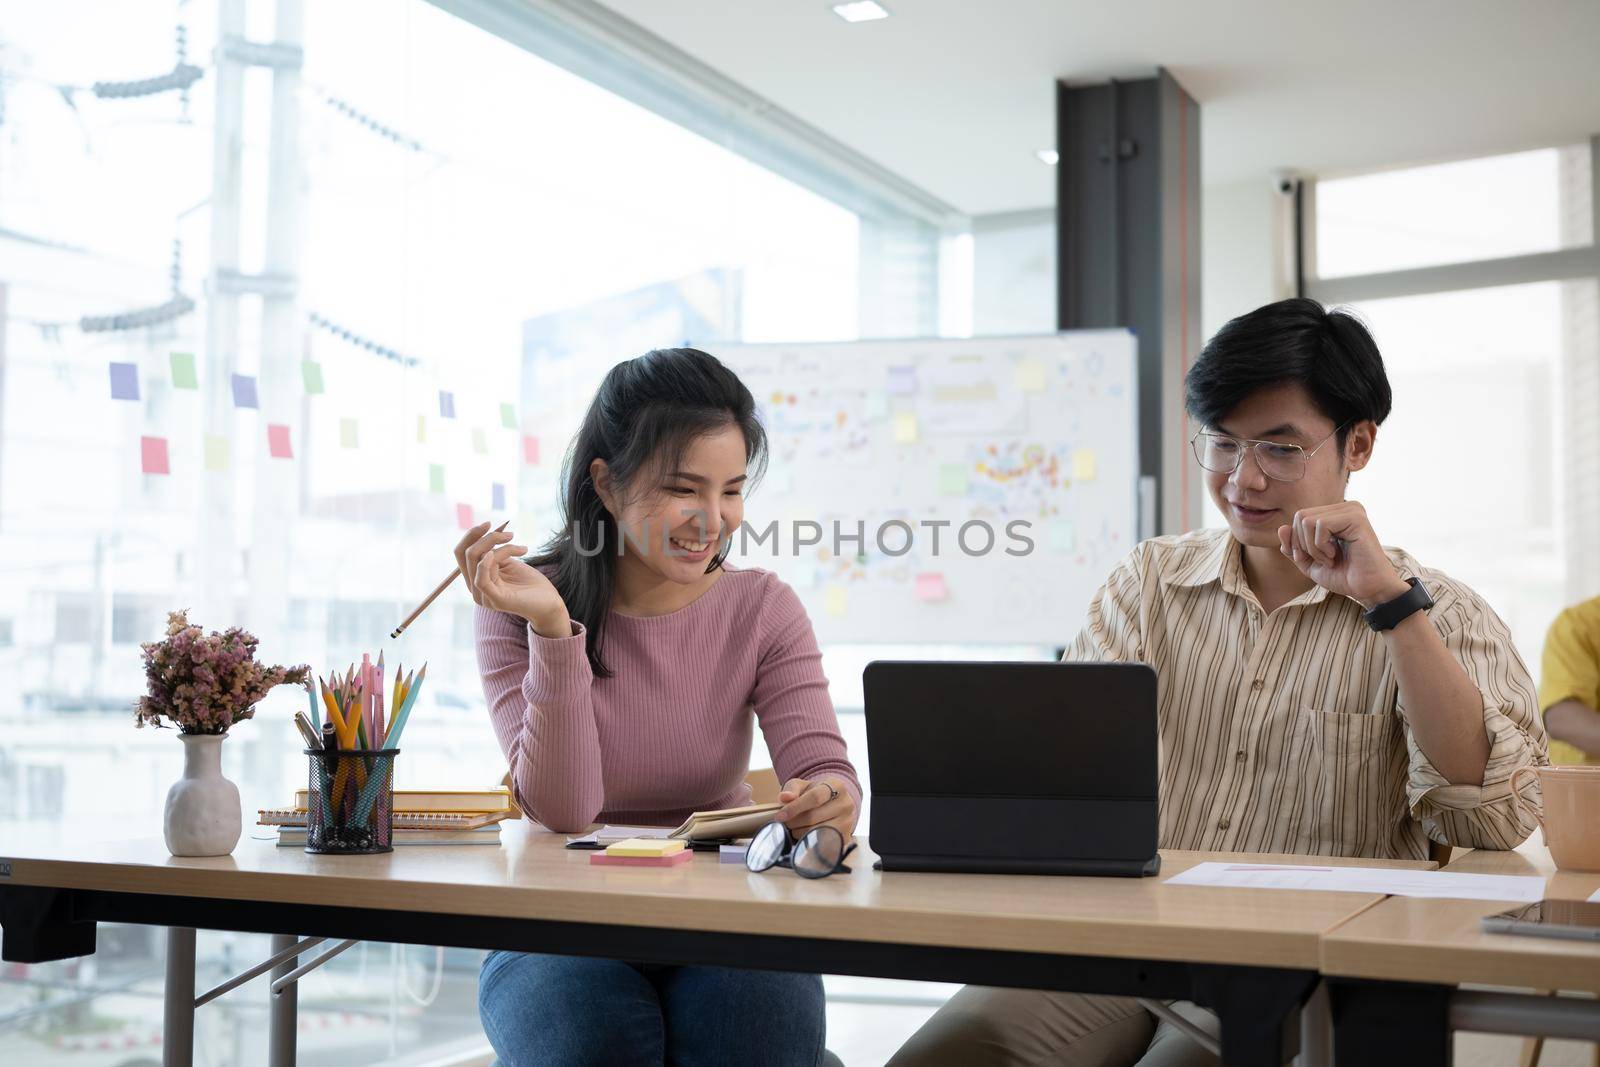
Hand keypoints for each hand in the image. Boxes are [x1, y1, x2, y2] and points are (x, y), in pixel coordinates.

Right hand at [452, 522, 571, 635]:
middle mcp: (474, 588)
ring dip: (502, 547)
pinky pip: (481, 579)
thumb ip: (494, 551)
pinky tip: (497, 553)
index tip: (489, 523)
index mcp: (475, 578)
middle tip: (510, 534)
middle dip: (488, 538)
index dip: (471, 535)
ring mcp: (483, 596)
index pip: (461, 552)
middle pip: (466, 554)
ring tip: (522, 549)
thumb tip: (487, 531)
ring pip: (478, 560)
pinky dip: (487, 562)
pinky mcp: (494, 600)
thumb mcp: (508, 562)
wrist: (548, 603)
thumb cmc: (530, 583)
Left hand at [775, 777, 856, 841]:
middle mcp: (846, 804)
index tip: (779, 816)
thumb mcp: (802, 786)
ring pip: (815, 832)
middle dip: (793, 822)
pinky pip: (821, 844)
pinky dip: (807, 841)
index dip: (794, 807)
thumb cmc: (814, 793)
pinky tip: (802, 836)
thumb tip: (784, 797)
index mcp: (836, 786)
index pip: (814, 797)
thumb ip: (791, 789)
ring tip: (793, 828)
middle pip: (813, 817)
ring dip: (798, 833)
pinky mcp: (844, 838)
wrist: (832, 804)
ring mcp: (847, 822)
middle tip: (783, 823)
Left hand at [1277, 501, 1409, 608]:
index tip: (1315, 559)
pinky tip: (1335, 555)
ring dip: (1313, 547)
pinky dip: (1321, 546)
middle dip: (1303, 544)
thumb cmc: (1344, 576)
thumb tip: (1282, 528)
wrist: (1368, 590)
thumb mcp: (1309, 563)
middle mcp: (1345, 507)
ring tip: (1331, 559)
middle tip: (1323, 560)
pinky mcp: (1356, 518)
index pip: (1299, 517)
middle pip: (1300, 516)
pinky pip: (1320, 525)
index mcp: (1335, 514)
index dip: (1297, 542)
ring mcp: (1352, 510)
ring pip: (1307, 520)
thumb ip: (1293, 547)